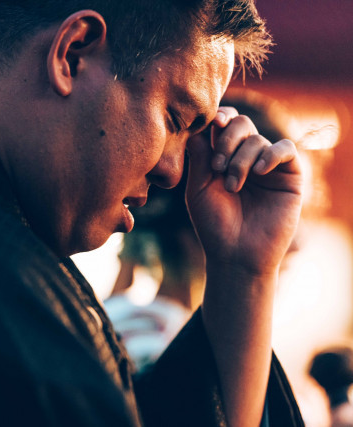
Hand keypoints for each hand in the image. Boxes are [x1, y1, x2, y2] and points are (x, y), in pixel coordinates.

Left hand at [185, 106, 302, 275]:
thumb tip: (200, 126)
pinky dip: (271, 154)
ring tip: (232, 186)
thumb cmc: (214, 224)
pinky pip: (285, 149)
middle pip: (242, 123)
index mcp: (223, 158)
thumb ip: (199, 157)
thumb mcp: (198, 188)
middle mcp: (246, 158)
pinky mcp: (290, 178)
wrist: (236, 254)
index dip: (220, 117)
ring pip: (258, 139)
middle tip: (217, 166)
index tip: (212, 123)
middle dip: (227, 139)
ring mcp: (269, 167)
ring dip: (241, 160)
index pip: (224, 124)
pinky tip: (259, 171)